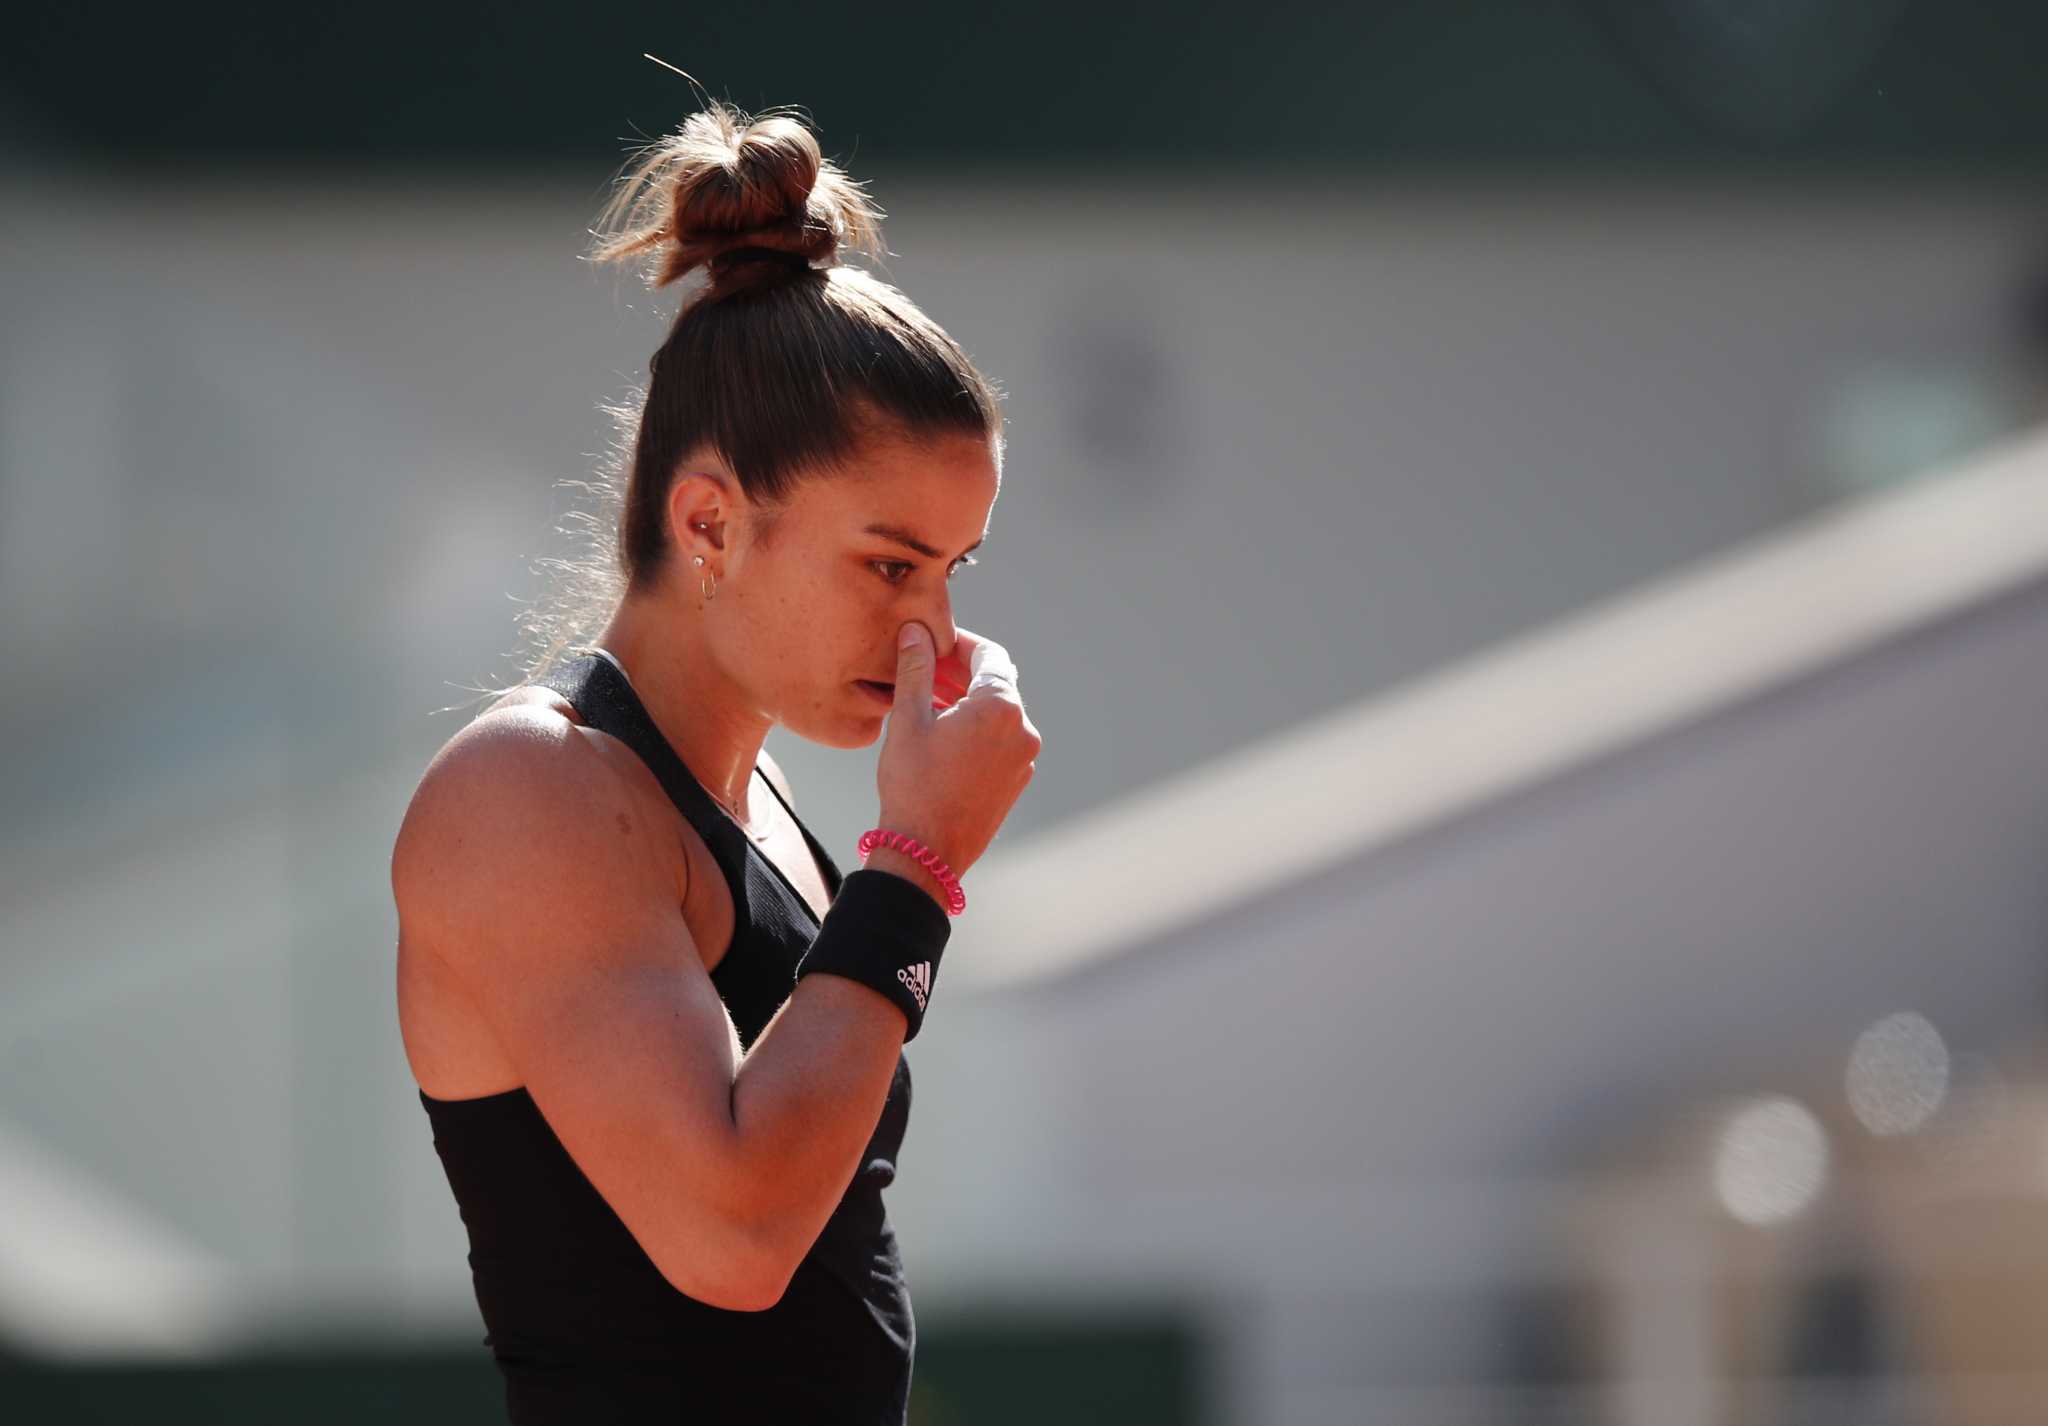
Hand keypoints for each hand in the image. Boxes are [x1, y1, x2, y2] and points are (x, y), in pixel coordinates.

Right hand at [874, 623, 1039, 890]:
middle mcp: (1022, 729)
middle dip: (959, 672)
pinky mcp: (1016, 780)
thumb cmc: (914, 783)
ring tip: (925, 701)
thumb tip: (916, 631)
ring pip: (997, 713)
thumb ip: (916, 668)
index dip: (959, 643)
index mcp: (1000, 707)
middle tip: (923, 668)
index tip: (932, 642)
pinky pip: (999, 740)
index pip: (988, 654)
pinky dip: (975, 728)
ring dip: (966, 701)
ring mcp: (1024, 758)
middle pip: (995, 683)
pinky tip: (942, 735)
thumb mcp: (909, 719)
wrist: (927, 852)